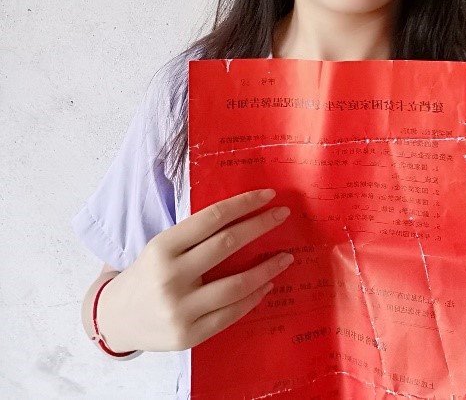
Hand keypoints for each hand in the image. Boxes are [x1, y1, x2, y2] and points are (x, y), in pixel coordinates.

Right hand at [97, 189, 291, 351]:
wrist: (116, 318)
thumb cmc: (148, 274)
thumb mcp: (161, 247)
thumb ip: (195, 236)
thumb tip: (243, 215)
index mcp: (163, 247)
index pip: (212, 218)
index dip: (243, 204)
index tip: (268, 195)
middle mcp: (170, 276)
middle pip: (227, 244)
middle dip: (260, 225)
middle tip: (283, 214)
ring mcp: (180, 309)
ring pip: (236, 284)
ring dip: (267, 268)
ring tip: (285, 256)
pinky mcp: (188, 335)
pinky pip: (231, 313)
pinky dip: (254, 297)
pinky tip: (266, 285)